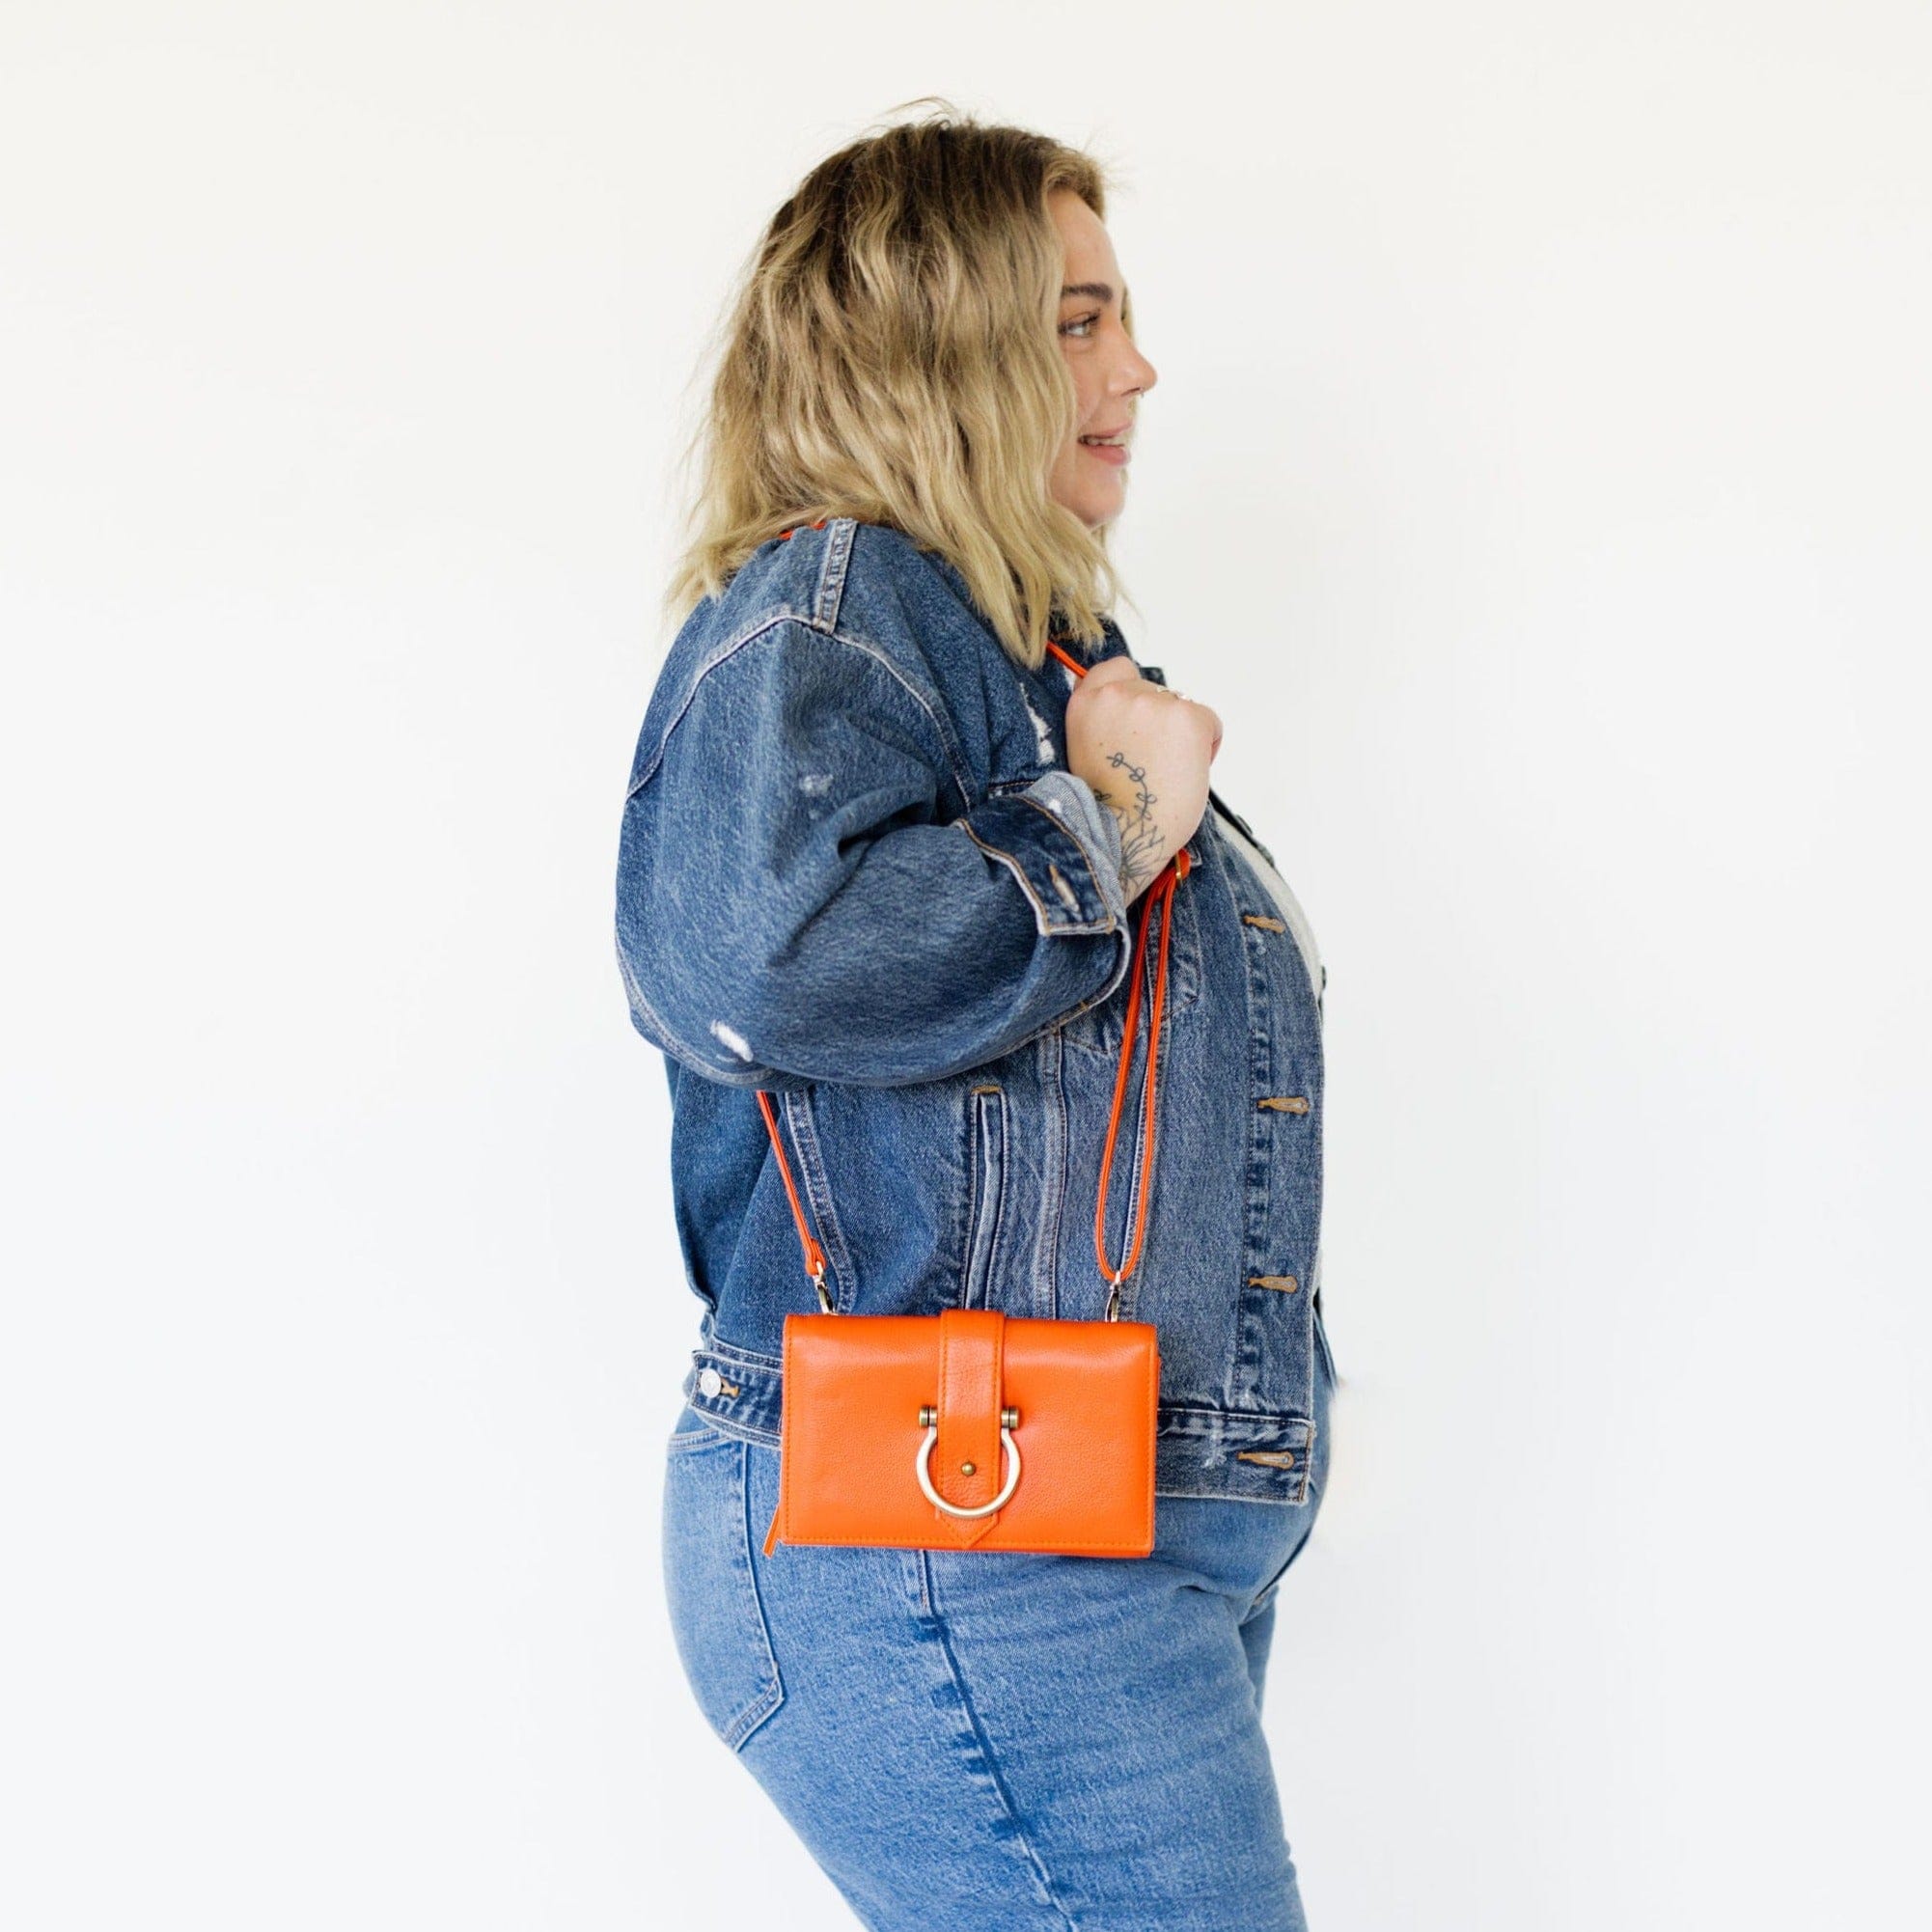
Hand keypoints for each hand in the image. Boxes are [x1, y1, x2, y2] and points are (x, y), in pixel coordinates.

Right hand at [1064, 658, 1220, 900]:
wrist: (1125, 834)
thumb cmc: (1109, 810)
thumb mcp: (1089, 752)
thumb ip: (1108, 725)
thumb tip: (1145, 723)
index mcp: (1085, 702)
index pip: (1114, 670)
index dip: (1130, 692)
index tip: (1135, 720)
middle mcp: (1117, 693)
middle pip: (1154, 691)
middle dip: (1158, 720)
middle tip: (1153, 763)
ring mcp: (1154, 702)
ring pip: (1182, 706)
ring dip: (1181, 734)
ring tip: (1168, 773)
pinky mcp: (1188, 716)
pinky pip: (1210, 722)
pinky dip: (1207, 746)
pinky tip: (1188, 772)